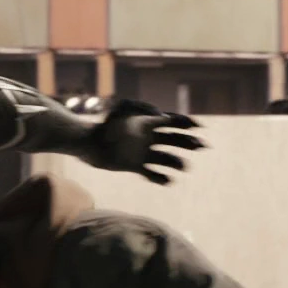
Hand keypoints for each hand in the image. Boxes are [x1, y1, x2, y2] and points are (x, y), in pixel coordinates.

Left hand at [79, 99, 203, 184]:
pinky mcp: (135, 166)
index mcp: (148, 124)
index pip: (173, 122)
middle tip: (200, 146)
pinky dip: (161, 178)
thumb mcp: (121, 109)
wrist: (88, 144)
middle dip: (189, 143)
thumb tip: (161, 114)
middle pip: (175, 140)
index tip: (199, 127)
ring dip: (177, 163)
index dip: (187, 123)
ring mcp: (143, 153)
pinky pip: (153, 174)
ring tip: (182, 166)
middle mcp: (148, 138)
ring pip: (167, 159)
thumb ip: (140, 107)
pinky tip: (167, 180)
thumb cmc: (104, 125)